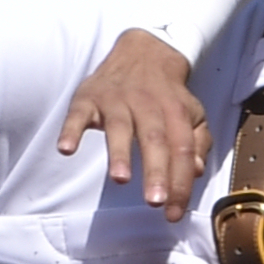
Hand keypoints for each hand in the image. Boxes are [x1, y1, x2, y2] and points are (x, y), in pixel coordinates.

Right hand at [54, 28, 212, 216]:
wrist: (143, 49)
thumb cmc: (167, 94)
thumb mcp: (191, 113)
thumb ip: (196, 143)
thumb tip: (195, 170)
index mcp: (175, 111)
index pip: (181, 148)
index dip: (180, 181)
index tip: (174, 213)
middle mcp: (146, 104)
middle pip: (154, 138)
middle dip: (155, 170)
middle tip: (154, 201)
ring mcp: (116, 99)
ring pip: (119, 126)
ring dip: (120, 152)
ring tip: (121, 179)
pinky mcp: (88, 97)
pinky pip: (78, 113)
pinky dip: (72, 129)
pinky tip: (67, 149)